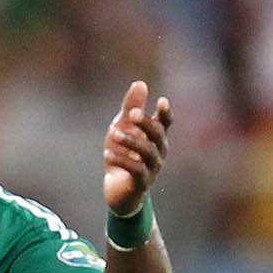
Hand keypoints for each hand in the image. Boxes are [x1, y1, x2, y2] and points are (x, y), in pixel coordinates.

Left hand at [102, 80, 171, 216]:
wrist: (117, 189)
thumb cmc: (123, 154)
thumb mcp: (123, 127)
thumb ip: (131, 106)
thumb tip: (140, 83)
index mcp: (156, 137)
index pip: (165, 123)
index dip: (165, 113)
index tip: (161, 101)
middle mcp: (159, 152)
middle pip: (158, 135)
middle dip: (146, 124)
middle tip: (130, 114)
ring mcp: (152, 169)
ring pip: (147, 152)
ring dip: (130, 141)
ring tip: (113, 133)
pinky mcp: (142, 183)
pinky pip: (136, 170)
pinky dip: (121, 161)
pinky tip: (107, 154)